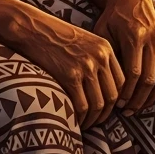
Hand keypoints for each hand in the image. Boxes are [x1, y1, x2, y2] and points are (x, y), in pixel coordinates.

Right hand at [11, 10, 124, 129]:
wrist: (33, 28)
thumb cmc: (55, 35)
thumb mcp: (84, 41)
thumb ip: (97, 58)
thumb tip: (102, 86)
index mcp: (106, 48)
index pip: (121, 81)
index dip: (117, 99)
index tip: (109, 108)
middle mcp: (100, 58)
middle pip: (112, 95)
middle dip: (107, 113)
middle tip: (98, 121)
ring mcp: (86, 67)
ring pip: (98, 104)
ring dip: (94, 119)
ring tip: (86, 124)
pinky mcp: (70, 76)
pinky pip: (82, 106)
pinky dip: (80, 118)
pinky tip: (75, 121)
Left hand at [93, 0, 154, 115]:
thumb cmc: (112, 18)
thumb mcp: (103, 33)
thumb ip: (108, 57)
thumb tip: (107, 87)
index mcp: (135, 36)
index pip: (134, 73)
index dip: (127, 92)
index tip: (118, 104)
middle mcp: (154, 40)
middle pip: (149, 80)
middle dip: (138, 99)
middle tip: (127, 111)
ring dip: (150, 99)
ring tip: (137, 108)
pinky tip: (150, 99)